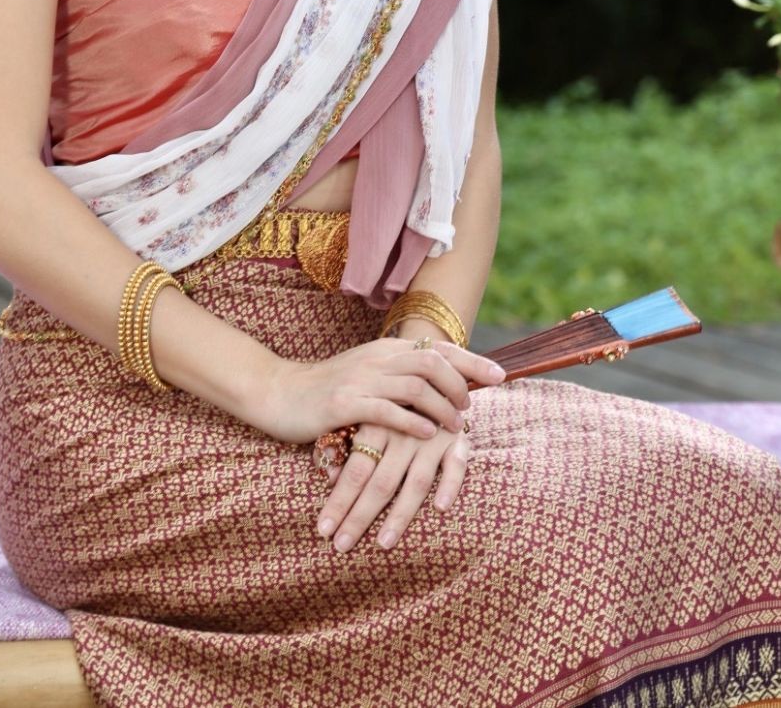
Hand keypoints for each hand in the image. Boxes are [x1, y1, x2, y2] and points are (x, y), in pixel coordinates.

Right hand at [255, 337, 504, 445]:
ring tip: (455, 425)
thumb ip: (400, 375)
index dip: (472, 361)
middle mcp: (377, 358)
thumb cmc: (328, 389)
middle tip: (471, 408)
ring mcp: (361, 379)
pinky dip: (412, 421)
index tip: (501, 375)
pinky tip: (426, 433)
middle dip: (461, 384)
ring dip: (442, 405)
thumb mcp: (368, 374)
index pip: (438, 348)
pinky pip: (387, 410)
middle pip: (433, 361)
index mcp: (386, 349)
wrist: (280, 393)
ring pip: (415, 385)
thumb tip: (443, 383)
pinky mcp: (345, 404)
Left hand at [315, 415, 471, 551]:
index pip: (355, 470)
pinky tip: (440, 508)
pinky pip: (456, 465)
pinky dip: (450, 485)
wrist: (438, 376)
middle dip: (359, 516)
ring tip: (383, 544)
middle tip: (341, 545)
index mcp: (377, 425)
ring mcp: (432, 438)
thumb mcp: (370, 419)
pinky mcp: (457, 441)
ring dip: (400, 515)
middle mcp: (403, 433)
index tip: (323, 529)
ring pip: (416, 481)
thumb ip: (347, 445)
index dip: (339, 500)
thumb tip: (328, 475)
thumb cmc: (395, 408)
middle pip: (380, 482)